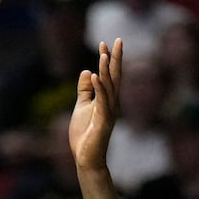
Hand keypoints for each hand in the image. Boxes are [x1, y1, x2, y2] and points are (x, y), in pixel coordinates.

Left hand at [69, 39, 122, 171]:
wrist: (86, 158)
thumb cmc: (85, 134)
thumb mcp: (82, 106)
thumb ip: (85, 90)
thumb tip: (87, 71)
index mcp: (108, 99)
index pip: (109, 75)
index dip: (108, 59)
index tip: (104, 43)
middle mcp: (112, 103)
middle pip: (114, 77)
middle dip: (114, 58)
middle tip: (116, 40)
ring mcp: (109, 112)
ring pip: (109, 86)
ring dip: (106, 69)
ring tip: (103, 53)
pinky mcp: (103, 121)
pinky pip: (101, 101)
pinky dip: (98, 88)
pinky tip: (94, 75)